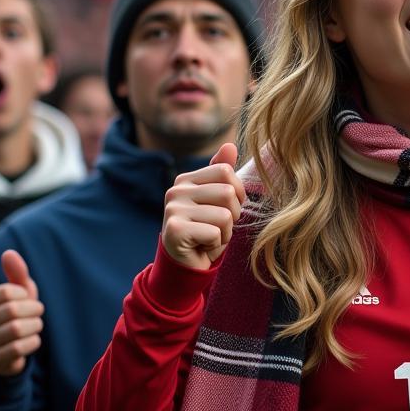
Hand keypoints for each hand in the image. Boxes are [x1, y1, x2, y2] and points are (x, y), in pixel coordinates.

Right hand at [0, 250, 43, 375]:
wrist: (5, 355)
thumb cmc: (15, 318)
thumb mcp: (17, 296)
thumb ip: (16, 274)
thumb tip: (9, 252)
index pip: (8, 291)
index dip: (26, 295)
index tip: (28, 301)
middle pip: (13, 309)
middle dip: (34, 311)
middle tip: (37, 314)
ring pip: (17, 329)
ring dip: (35, 326)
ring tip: (35, 327)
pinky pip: (20, 348)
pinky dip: (33, 342)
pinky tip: (32, 340)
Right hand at [162, 143, 245, 270]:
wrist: (187, 264)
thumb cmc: (206, 231)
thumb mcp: (219, 201)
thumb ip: (222, 174)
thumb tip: (230, 145)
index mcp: (186, 179)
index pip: (226, 172)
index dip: (237, 194)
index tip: (226, 209)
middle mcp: (176, 190)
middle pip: (227, 192)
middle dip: (233, 215)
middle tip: (218, 227)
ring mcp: (172, 209)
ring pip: (224, 215)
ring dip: (225, 232)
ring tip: (210, 237)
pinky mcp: (174, 230)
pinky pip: (215, 233)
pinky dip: (216, 244)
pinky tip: (202, 246)